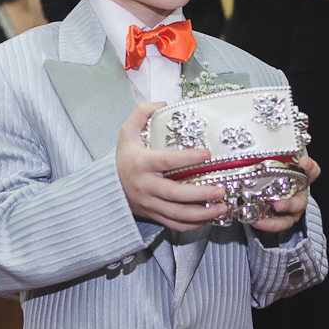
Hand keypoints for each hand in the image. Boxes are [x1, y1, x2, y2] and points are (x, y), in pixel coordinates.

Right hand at [116, 103, 227, 231]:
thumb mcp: (126, 132)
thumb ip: (142, 113)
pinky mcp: (153, 215)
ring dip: (202, 213)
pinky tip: (207, 218)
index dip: (187, 158)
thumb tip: (163, 103)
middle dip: (201, 193)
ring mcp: (150, 203)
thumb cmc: (123, 159)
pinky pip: (175, 224)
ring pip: (178, 214)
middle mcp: (146, 186)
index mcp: (141, 163)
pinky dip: (192, 224)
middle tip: (220, 190)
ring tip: (222, 207)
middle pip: (176, 194)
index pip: (167, 161)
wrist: (107, 187)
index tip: (207, 154)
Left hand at [251, 155, 320, 233]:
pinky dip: (266, 226)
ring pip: (287, 219)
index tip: (304, 162)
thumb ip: (273, 158)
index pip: (312, 171)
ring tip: (261, 222)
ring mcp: (289, 211)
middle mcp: (298, 197)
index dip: (309, 167)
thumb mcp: (274, 167)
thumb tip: (259, 148)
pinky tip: (255, 223)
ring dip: (275, 222)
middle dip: (289, 205)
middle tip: (278, 206)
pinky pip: (275, 225)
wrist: (269, 193)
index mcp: (301, 180)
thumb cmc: (275, 177)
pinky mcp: (279, 220)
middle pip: (299, 202)